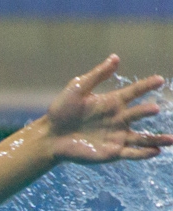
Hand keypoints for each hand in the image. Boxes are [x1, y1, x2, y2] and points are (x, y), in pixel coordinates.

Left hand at [43, 56, 172, 163]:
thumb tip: (115, 57)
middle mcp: (119, 119)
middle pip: (139, 113)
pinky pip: (131, 153)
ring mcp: (117, 136)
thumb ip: (97, 75)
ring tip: (171, 140)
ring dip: (157, 138)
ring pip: (142, 137)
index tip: (159, 80)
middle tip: (154, 108)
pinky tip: (155, 151)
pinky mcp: (112, 152)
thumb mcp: (77, 89)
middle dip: (147, 111)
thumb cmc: (61, 111)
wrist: (50, 135)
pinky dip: (144, 153)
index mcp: (112, 102)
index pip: (134, 92)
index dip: (147, 86)